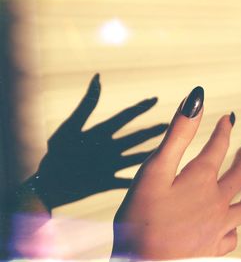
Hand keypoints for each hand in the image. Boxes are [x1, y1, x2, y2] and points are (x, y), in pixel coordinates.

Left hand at [23, 74, 167, 209]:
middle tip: (172, 125)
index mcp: (100, 133)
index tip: (155, 98)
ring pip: (137, 158)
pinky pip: (127, 182)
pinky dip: (140, 182)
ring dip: (152, 153)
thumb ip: (87, 105)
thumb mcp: (71, 128)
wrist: (46, 185)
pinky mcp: (108, 182)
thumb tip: (97, 77)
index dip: (141, 107)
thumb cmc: (55, 154)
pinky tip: (155, 181)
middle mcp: (109, 148)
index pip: (125, 117)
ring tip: (169, 149)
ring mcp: (110, 165)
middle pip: (136, 137)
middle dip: (153, 131)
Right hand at [112, 87, 240, 259]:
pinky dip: (236, 225)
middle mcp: (216, 201)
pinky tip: (233, 224)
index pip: (218, 146)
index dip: (224, 130)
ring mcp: (218, 227)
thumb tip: (197, 98)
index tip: (229, 118)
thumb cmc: (142, 217)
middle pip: (238, 175)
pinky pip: (234, 235)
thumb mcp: (155, 169)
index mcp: (201, 179)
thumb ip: (177, 134)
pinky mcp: (213, 248)